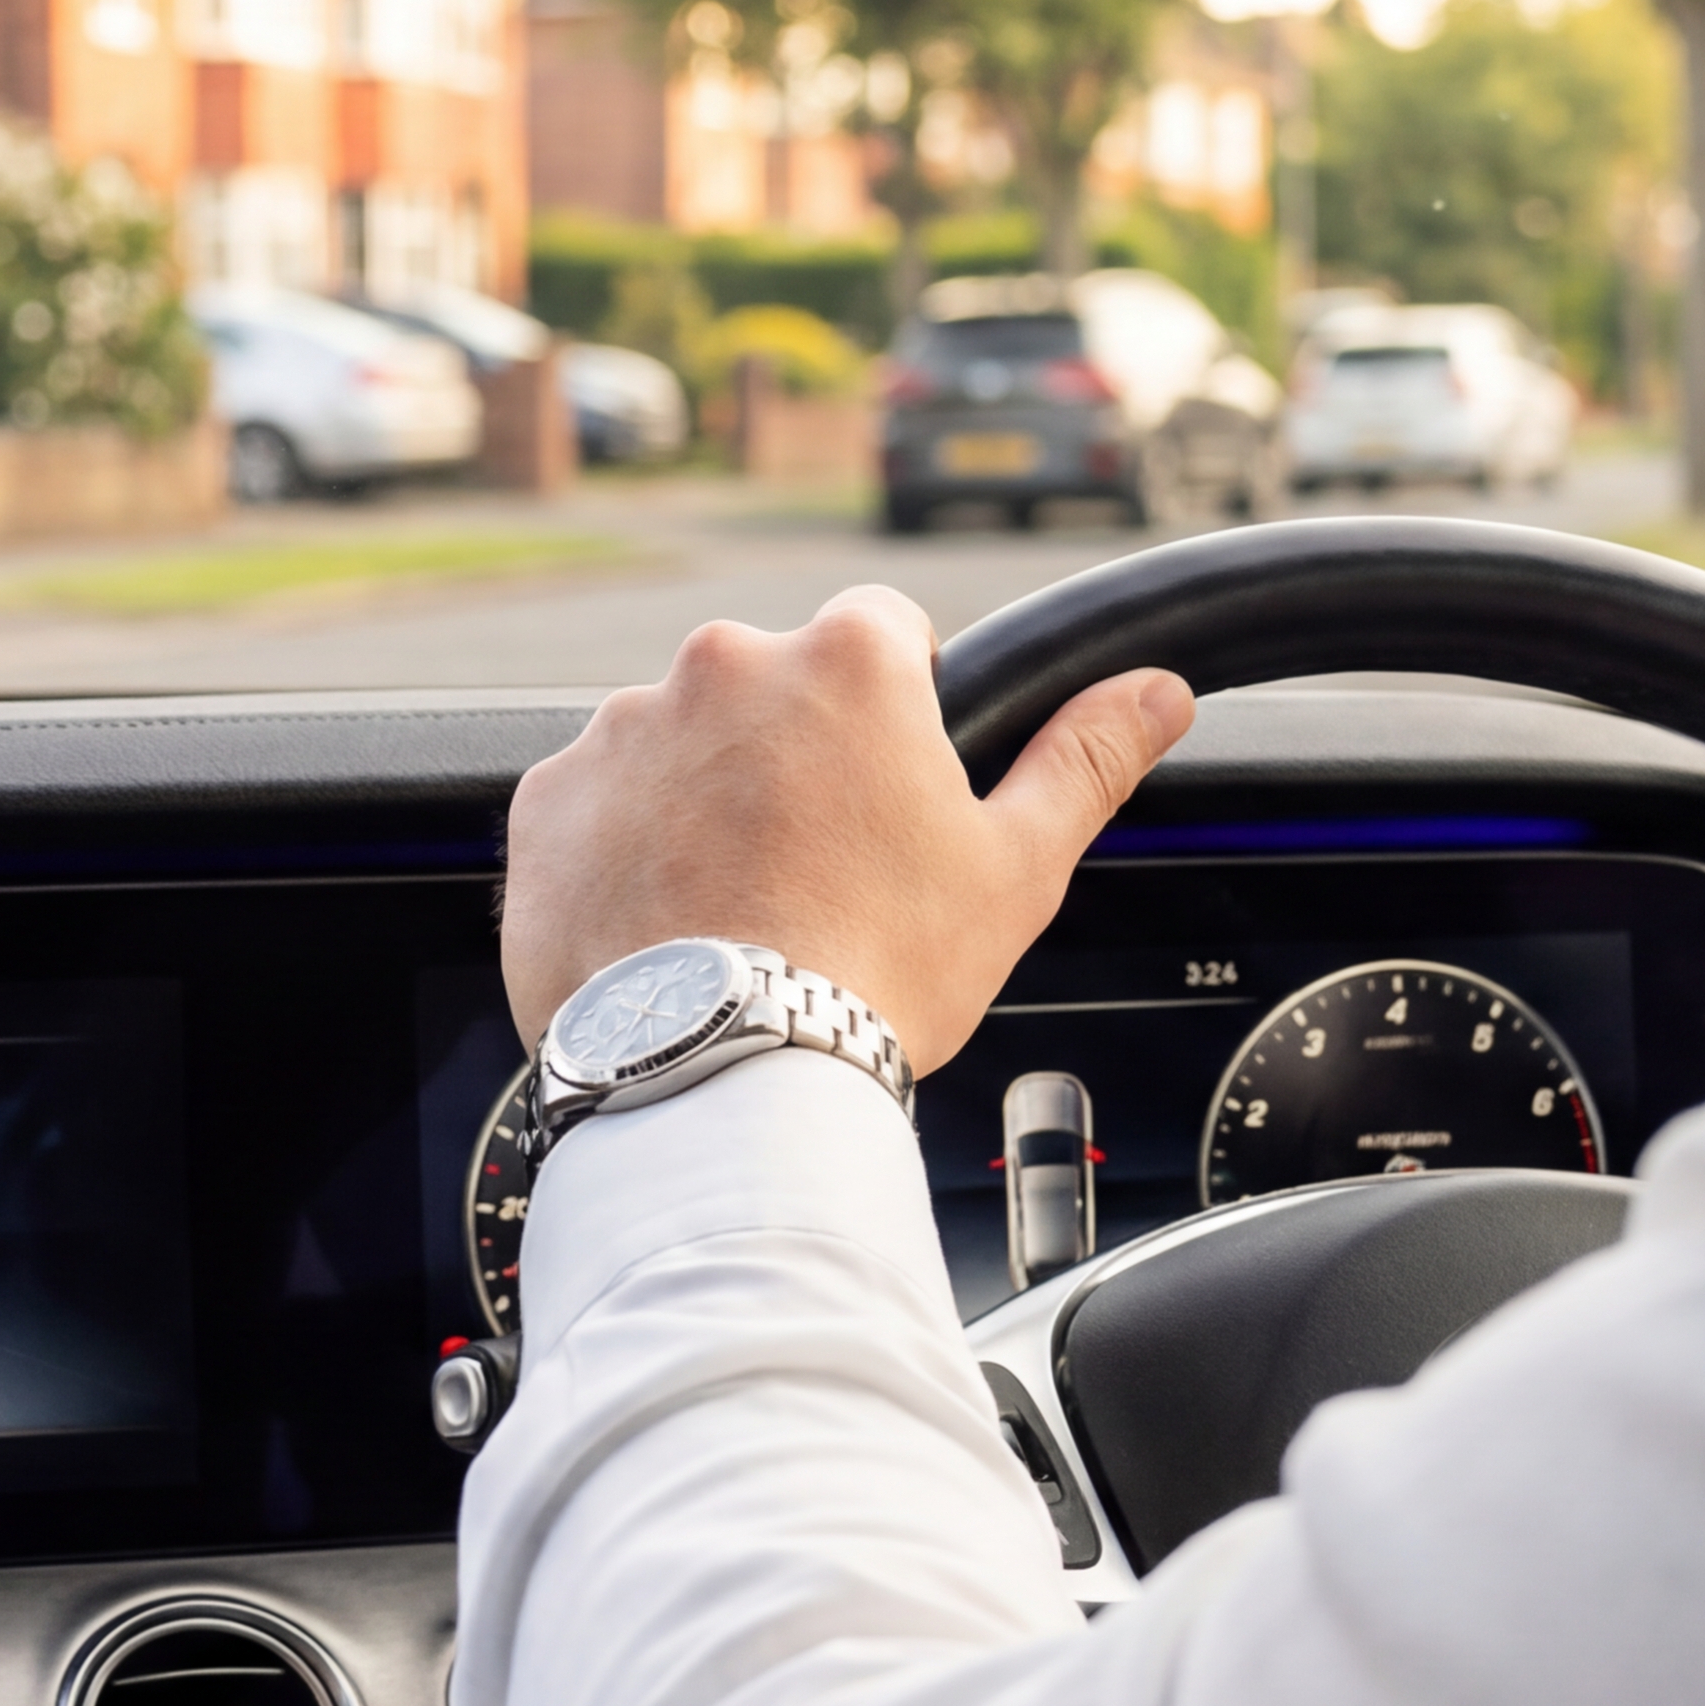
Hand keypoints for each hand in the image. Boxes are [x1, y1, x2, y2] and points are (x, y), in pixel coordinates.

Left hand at [502, 585, 1194, 1071]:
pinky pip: (598, 805)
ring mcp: (623, 732)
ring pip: (682, 744)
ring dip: (707, 799)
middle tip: (823, 867)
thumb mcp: (1014, 867)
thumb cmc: (878, 971)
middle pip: (775, 688)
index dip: (901, 709)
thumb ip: (1084, 760)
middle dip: (796, 756)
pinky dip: (628, 849)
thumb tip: (1154, 694)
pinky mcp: (549, 802)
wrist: (725, 1075)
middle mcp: (722, 668)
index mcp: (845, 662)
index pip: (886, 630)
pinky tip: (672, 924)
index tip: (895, 785)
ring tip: (742, 907)